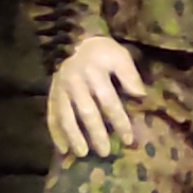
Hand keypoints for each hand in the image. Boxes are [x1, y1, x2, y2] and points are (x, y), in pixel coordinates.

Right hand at [46, 35, 145, 158]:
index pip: (109, 101)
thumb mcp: (120, 56)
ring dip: (74, 136)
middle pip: (87, 112)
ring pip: (66, 116)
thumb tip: (140, 96)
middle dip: (96, 134)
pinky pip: (51, 115)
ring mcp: (61, 89)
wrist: (73, 39)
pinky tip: (62, 148)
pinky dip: (55, 133)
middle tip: (105, 152)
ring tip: (83, 153)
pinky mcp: (52, 94)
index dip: (119, 122)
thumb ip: (129, 76)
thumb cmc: (101, 51)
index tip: (128, 139)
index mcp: (95, 73)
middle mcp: (76, 82)